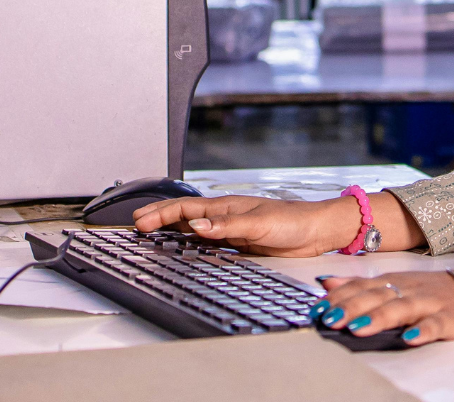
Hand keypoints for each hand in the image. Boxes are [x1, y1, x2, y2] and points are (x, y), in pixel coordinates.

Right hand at [131, 195, 359, 257]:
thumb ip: (226, 226)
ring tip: (152, 233)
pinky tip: (186, 247)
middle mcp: (225, 216)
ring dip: (172, 229)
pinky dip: (191, 241)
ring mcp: (230, 228)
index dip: (160, 213)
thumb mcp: (259, 224)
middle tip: (137, 224)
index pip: (185, 207)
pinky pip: (208, 241)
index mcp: (226, 207)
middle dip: (159, 217)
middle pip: (184, 215)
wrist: (316, 230)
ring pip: (193, 227)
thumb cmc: (293, 220)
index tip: (140, 220)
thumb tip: (196, 225)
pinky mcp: (239, 242)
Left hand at [313, 270, 453, 345]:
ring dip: (377, 318)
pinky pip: (435, 325)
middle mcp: (407, 290)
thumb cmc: (435, 289)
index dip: (337, 298)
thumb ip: (360, 284)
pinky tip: (410, 339)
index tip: (315, 310)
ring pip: (400, 309)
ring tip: (357, 329)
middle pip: (375, 297)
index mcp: (392, 282)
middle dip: (349, 308)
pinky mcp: (450, 318)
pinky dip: (423, 331)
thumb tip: (325, 283)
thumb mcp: (394, 281)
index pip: (359, 288)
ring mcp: (429, 303)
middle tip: (327, 320)